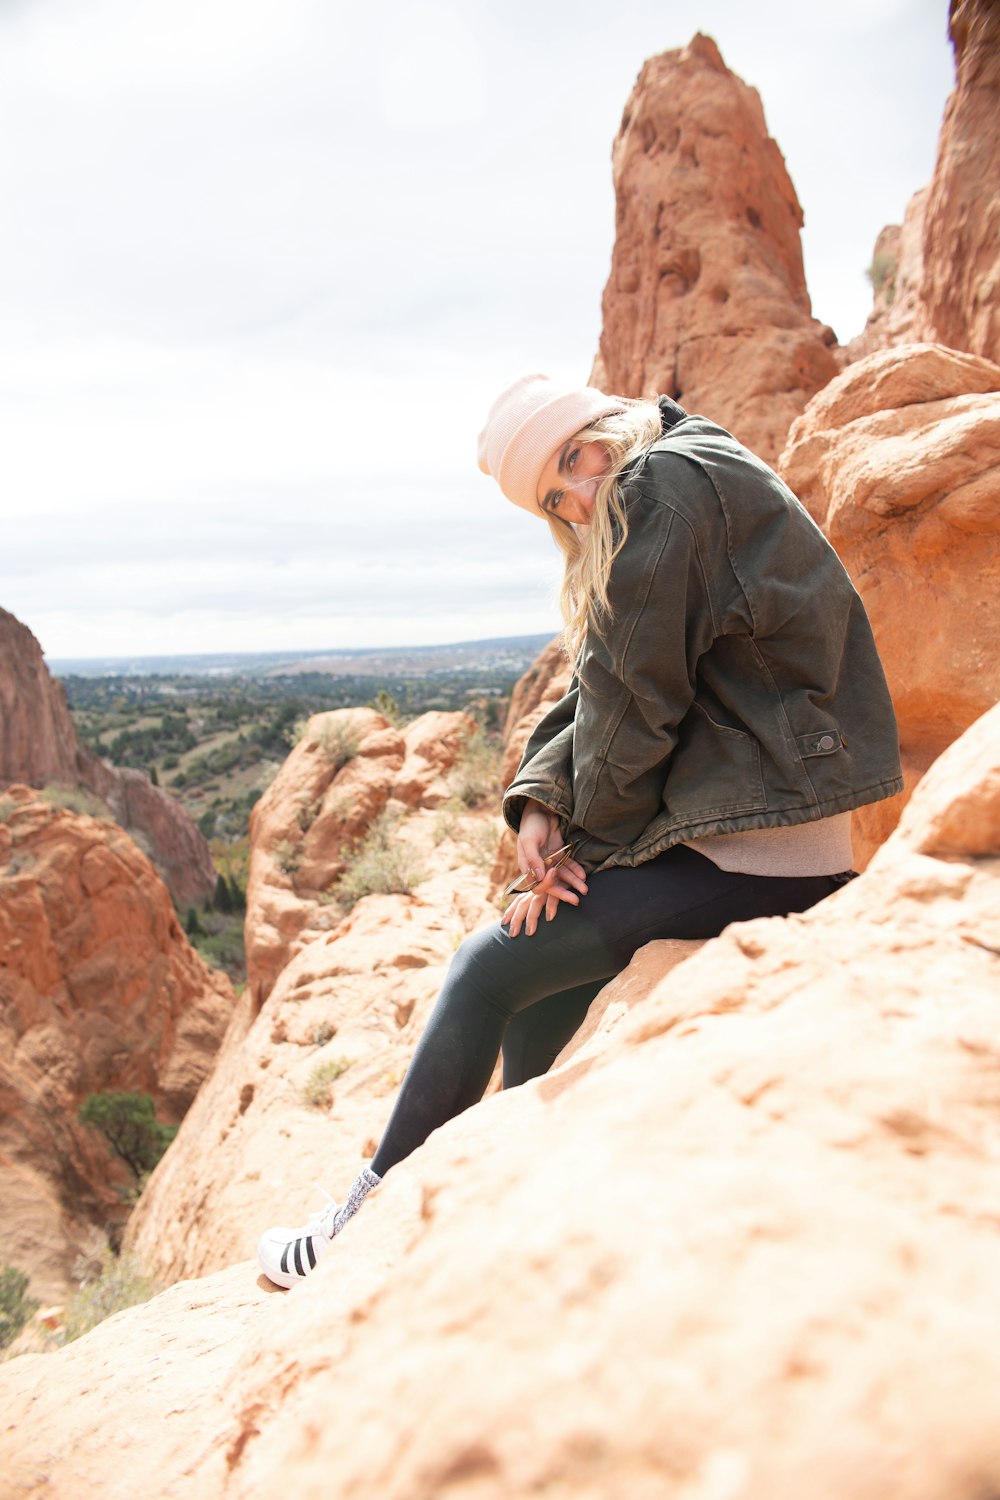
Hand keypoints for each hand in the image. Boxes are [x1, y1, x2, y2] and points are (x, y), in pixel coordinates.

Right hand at [502, 800, 588, 937]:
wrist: (541, 810)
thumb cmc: (531, 825)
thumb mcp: (529, 841)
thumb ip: (533, 859)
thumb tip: (540, 877)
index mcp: (528, 867)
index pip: (538, 884)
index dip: (548, 885)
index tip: (556, 878)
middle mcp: (539, 867)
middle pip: (552, 884)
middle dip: (564, 892)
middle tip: (577, 901)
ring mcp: (550, 862)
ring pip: (563, 876)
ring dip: (574, 883)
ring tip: (585, 890)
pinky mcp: (560, 855)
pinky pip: (569, 865)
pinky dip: (576, 870)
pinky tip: (584, 875)